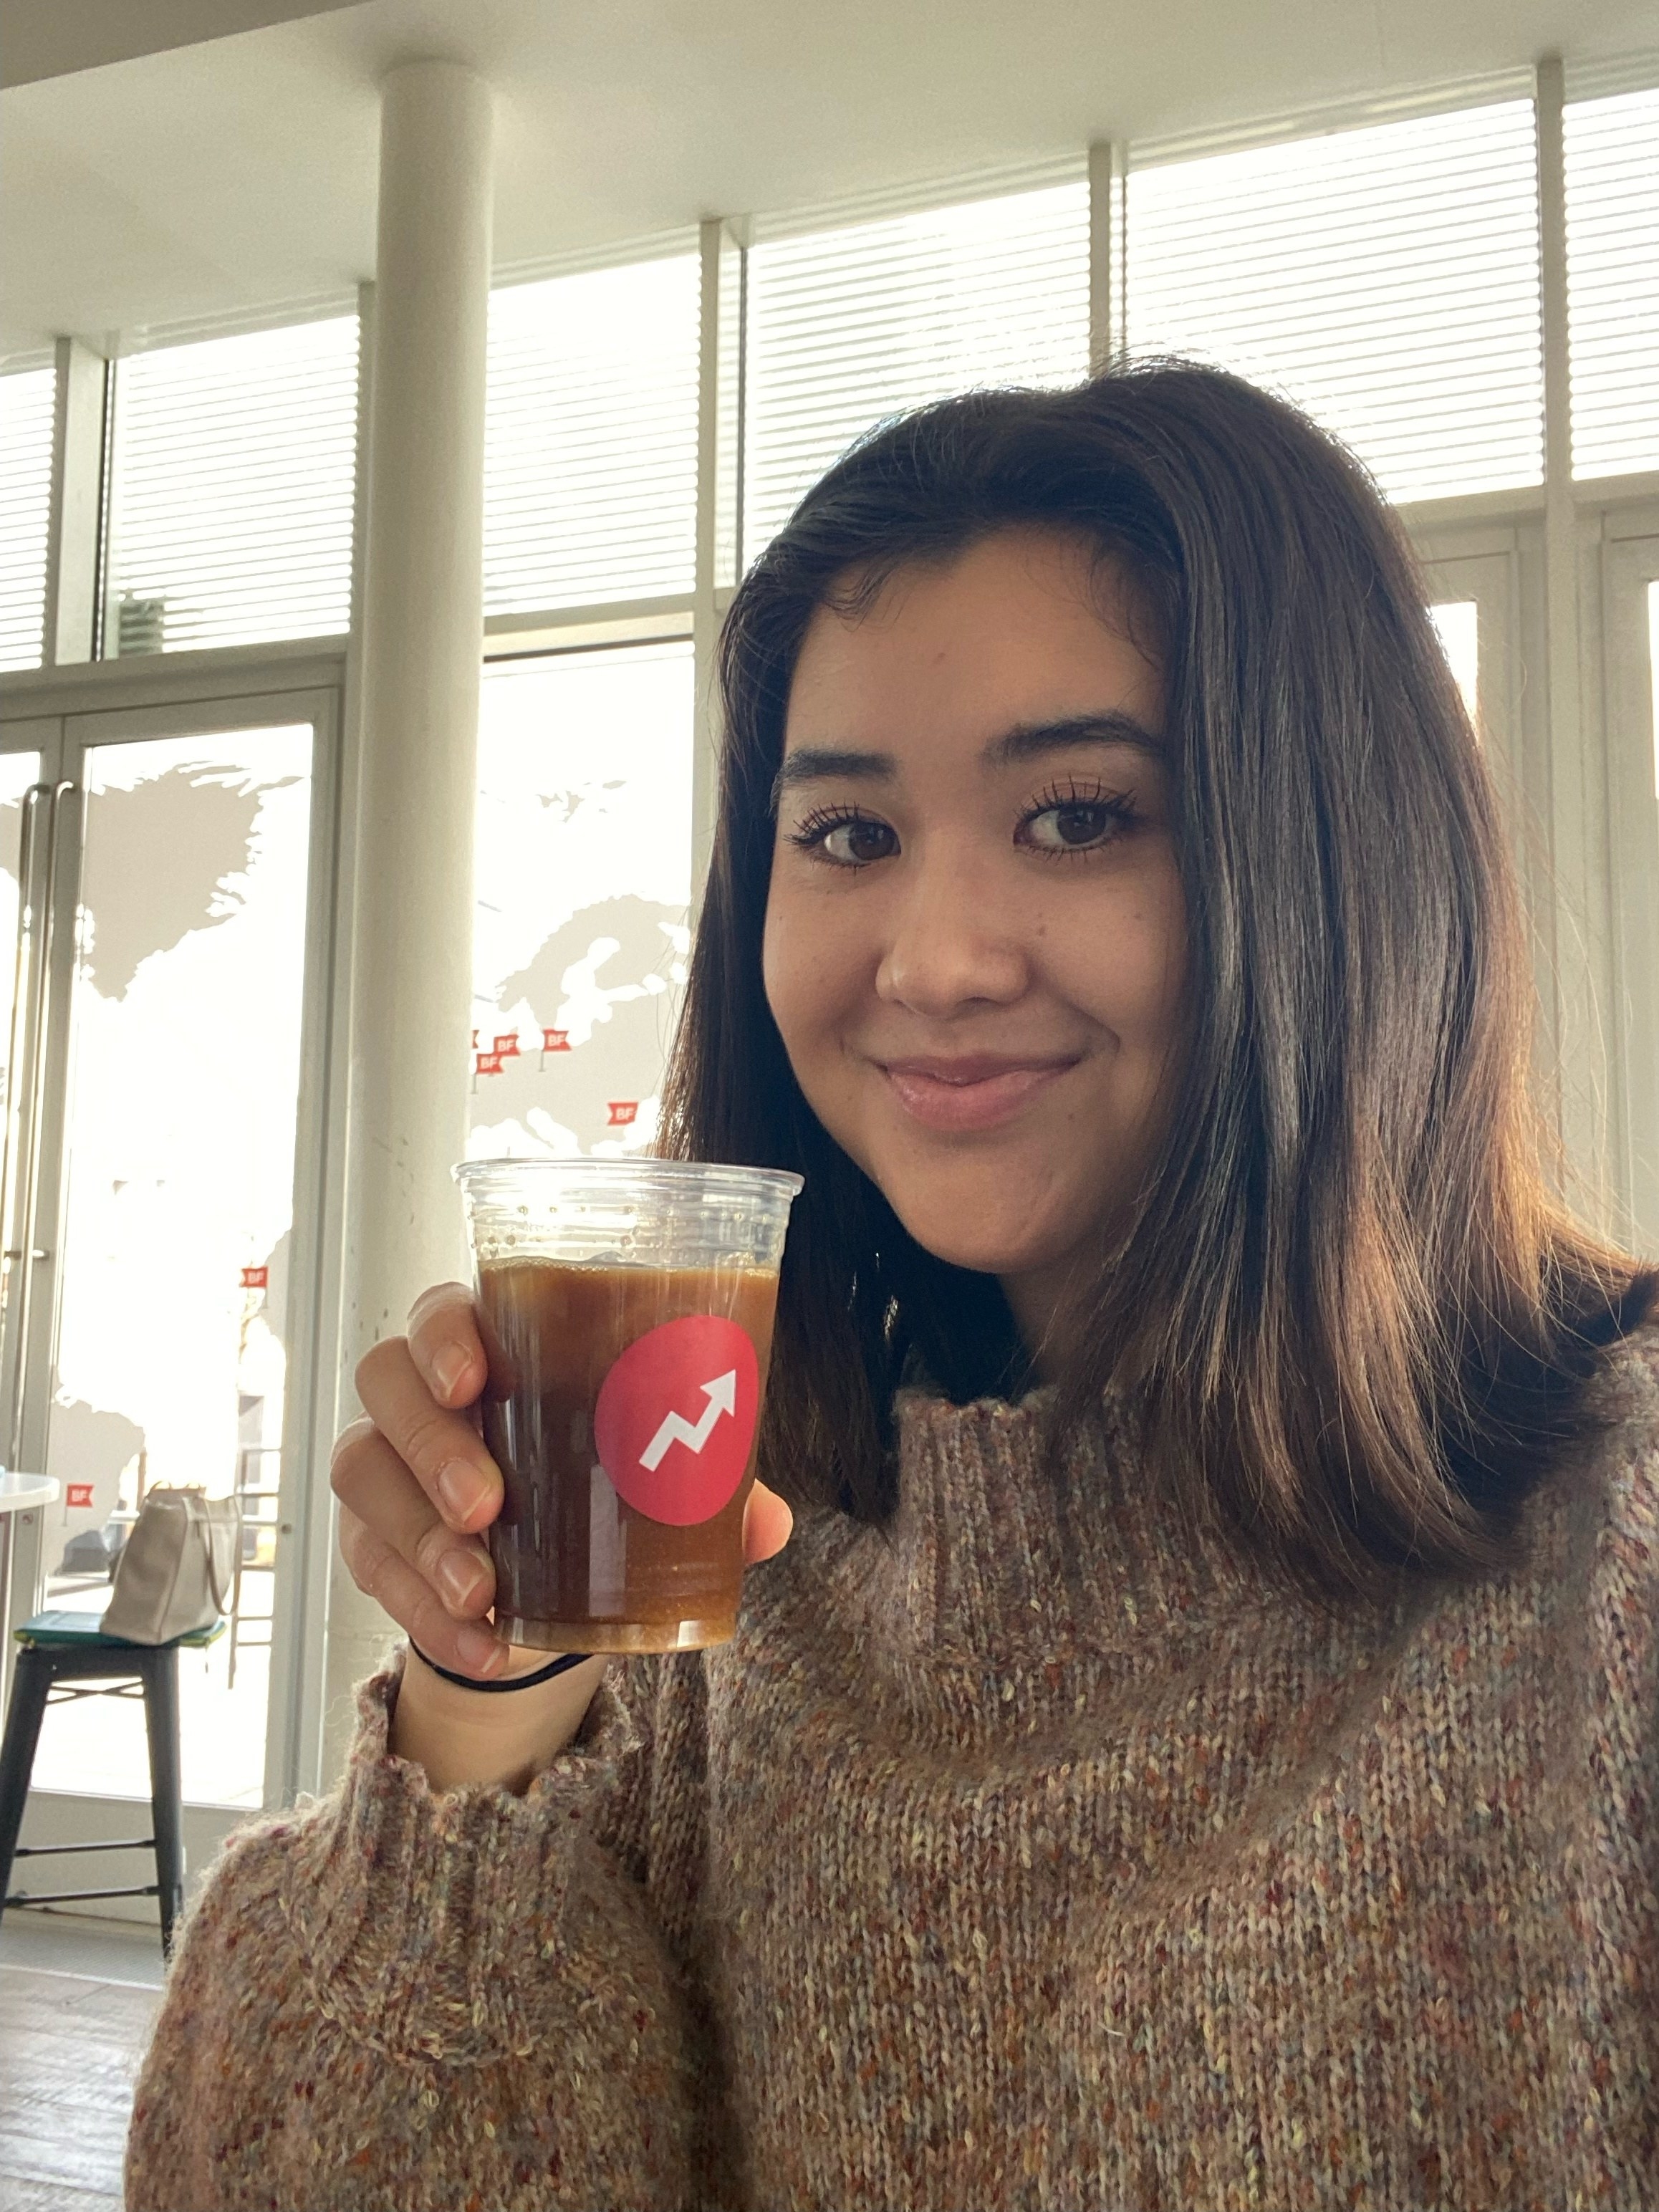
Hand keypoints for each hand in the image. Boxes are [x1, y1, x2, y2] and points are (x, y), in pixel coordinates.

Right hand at [331, 1281, 794, 1680]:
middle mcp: (423, 1391)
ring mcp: (387, 1463)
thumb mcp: (652, 1472)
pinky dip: (423, 1611)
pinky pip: (371, 1566)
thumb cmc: (596, 1478)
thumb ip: (704, 1485)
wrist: (552, 1577)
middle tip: (487, 1504)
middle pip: (386, 1382)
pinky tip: (479, 1641)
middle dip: (431, 1443)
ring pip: (362, 1470)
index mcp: (494, 1343)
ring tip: (481, 1590)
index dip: (442, 1335)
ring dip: (419, 1535)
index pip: (441, 1310)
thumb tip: (764, 1524)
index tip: (472, 1378)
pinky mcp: (371, 1538)